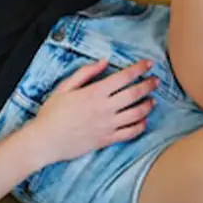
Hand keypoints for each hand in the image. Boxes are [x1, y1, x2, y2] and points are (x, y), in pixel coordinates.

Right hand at [28, 58, 157, 167]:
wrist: (45, 141)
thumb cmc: (52, 113)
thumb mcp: (65, 87)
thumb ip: (85, 73)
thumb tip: (103, 61)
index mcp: (94, 92)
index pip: (123, 77)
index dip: (138, 69)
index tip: (148, 63)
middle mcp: (104, 108)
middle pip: (134, 94)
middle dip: (148, 85)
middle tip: (156, 80)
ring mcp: (107, 125)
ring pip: (136, 114)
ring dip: (147, 105)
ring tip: (153, 100)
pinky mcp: (107, 140)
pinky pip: (130, 133)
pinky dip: (140, 126)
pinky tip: (143, 121)